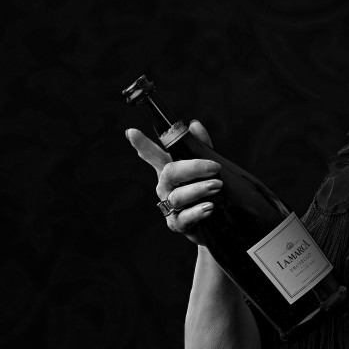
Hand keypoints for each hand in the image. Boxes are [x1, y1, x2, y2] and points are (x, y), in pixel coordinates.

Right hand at [125, 120, 222, 244]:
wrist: (215, 223)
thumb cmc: (206, 191)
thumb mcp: (206, 168)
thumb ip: (200, 147)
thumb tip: (195, 125)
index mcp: (170, 170)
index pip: (154, 155)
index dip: (142, 145)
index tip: (131, 132)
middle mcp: (165, 187)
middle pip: (170, 172)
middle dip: (193, 168)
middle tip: (215, 167)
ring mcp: (169, 206)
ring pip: (178, 195)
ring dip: (199, 189)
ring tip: (217, 186)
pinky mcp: (177, 224)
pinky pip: (185, 217)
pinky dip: (197, 211)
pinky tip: (209, 207)